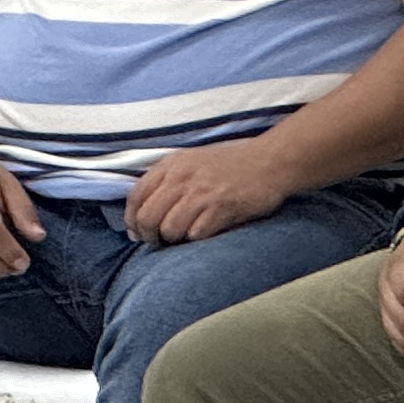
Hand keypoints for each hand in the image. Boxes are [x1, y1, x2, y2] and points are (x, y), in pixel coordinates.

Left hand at [121, 136, 300, 247]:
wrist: (271, 161)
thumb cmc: (231, 165)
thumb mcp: (191, 162)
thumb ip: (165, 183)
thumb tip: (140, 220)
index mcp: (171, 165)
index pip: (135, 198)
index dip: (132, 220)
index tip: (139, 232)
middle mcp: (182, 178)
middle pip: (147, 218)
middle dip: (150, 236)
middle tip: (160, 241)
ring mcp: (202, 194)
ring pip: (169, 229)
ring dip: (175, 239)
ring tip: (187, 235)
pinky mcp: (221, 208)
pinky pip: (196, 234)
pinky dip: (198, 238)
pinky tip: (208, 230)